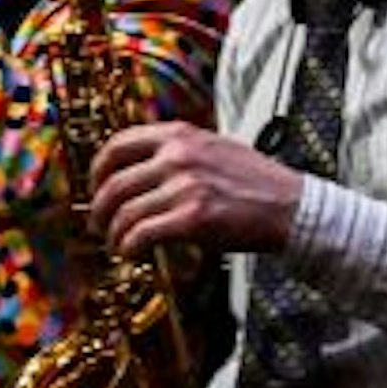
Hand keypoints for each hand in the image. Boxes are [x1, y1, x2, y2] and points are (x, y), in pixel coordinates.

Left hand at [86, 120, 302, 258]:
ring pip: (125, 212)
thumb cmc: (256, 182)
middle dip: (99, 209)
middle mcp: (177, 155)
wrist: (291, 206)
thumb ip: (177, 151)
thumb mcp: (213, 147)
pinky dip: (129, 247)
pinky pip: (142, 234)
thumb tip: (138, 169)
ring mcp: (184, 186)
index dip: (97, 170)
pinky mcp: (192, 218)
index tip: (95, 189)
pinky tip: (130, 253)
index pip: (118, 145)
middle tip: (99, 225)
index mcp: (180, 134)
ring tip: (115, 244)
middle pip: (114, 183)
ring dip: (113, 233)